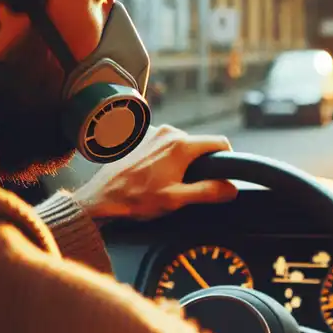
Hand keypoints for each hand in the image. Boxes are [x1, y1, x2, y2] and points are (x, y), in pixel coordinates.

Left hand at [71, 124, 236, 220]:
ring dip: (182, 161)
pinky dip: (166, 158)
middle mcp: (168, 133)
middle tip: (190, 185)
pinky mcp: (142, 138)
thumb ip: (209, 191)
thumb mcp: (177, 200)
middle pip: (200, 144)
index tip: (225, 173)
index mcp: (181, 145)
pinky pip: (165, 145)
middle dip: (201, 163)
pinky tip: (154, 175)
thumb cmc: (136, 199)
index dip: (227, 157)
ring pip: (182, 144)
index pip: (219, 142)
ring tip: (168, 182)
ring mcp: (153, 134)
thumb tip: (231, 188)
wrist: (102, 199)